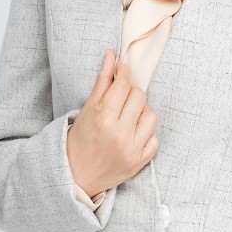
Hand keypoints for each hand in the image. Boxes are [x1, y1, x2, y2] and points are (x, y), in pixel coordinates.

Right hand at [66, 49, 159, 197]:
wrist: (75, 176)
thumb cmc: (79, 140)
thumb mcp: (87, 109)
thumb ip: (103, 81)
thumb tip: (111, 55)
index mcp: (103, 118)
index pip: (124, 85)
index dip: (123, 72)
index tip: (121, 70)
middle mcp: (120, 134)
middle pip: (139, 96)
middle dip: (131, 92)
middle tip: (120, 98)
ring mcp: (132, 150)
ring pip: (151, 115)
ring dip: (141, 112)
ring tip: (128, 117)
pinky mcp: (140, 162)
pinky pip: (155, 139)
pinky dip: (147, 133)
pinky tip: (134, 133)